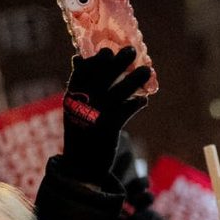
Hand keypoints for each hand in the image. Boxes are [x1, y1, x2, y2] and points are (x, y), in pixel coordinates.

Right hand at [62, 47, 150, 180]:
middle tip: (131, 50)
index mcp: (72, 99)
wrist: (80, 169)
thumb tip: (78, 58)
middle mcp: (81, 106)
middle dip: (117, 63)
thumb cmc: (80, 134)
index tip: (106, 51)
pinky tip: (144, 101)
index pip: (81, 74)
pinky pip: (124, 113)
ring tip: (147, 70)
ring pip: (116, 93)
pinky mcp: (107, 131)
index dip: (95, 61)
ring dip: (133, 80)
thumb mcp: (74, 109)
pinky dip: (135, 105)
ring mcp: (94, 118)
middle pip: (101, 78)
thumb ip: (78, 86)